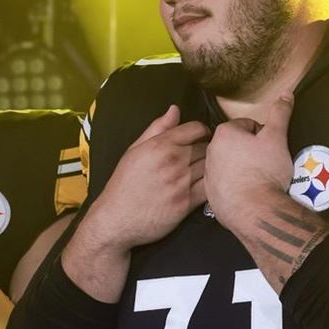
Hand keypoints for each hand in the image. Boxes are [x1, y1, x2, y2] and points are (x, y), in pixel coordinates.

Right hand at [84, 105, 209, 252]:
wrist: (116, 219)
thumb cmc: (124, 183)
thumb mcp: (134, 150)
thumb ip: (157, 128)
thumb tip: (175, 109)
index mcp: (160, 145)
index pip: (196, 128)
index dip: (202, 131)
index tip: (201, 138)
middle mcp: (173, 161)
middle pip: (206, 147)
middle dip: (207, 150)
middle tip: (203, 157)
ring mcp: (181, 183)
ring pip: (210, 167)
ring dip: (211, 168)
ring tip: (207, 171)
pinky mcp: (186, 203)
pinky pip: (209, 188)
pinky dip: (211, 186)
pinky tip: (206, 186)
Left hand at [205, 94, 294, 229]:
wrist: (254, 211)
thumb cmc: (264, 170)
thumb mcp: (277, 138)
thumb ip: (280, 114)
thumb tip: (286, 93)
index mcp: (223, 134)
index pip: (247, 125)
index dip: (263, 135)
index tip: (270, 147)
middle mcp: (210, 153)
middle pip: (236, 145)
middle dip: (251, 151)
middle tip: (267, 162)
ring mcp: (209, 176)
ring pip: (230, 165)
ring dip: (243, 168)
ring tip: (259, 178)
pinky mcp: (211, 196)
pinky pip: (226, 184)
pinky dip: (237, 186)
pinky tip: (250, 192)